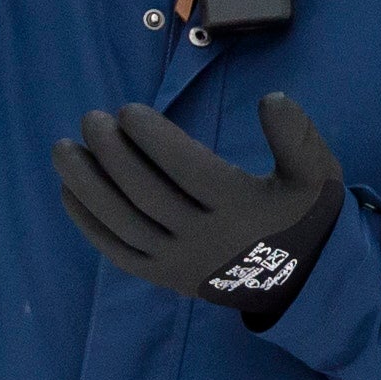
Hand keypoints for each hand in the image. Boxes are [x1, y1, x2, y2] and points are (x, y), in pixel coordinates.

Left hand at [57, 91, 346, 327]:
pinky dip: (89, 222)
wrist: (301, 281)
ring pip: (123, 222)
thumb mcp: (317, 172)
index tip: (128, 110)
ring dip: (87, 185)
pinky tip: (70, 191)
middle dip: (112, 153)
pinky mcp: (164, 277)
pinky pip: (118, 250)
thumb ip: (297, 134)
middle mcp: (205, 237)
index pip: (185, 168)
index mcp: (241, 207)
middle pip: (146, 192)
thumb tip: (270, 98)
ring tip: (63, 149)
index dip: (152, 138)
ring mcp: (180, 261)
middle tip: (92, 119)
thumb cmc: (303, 216)